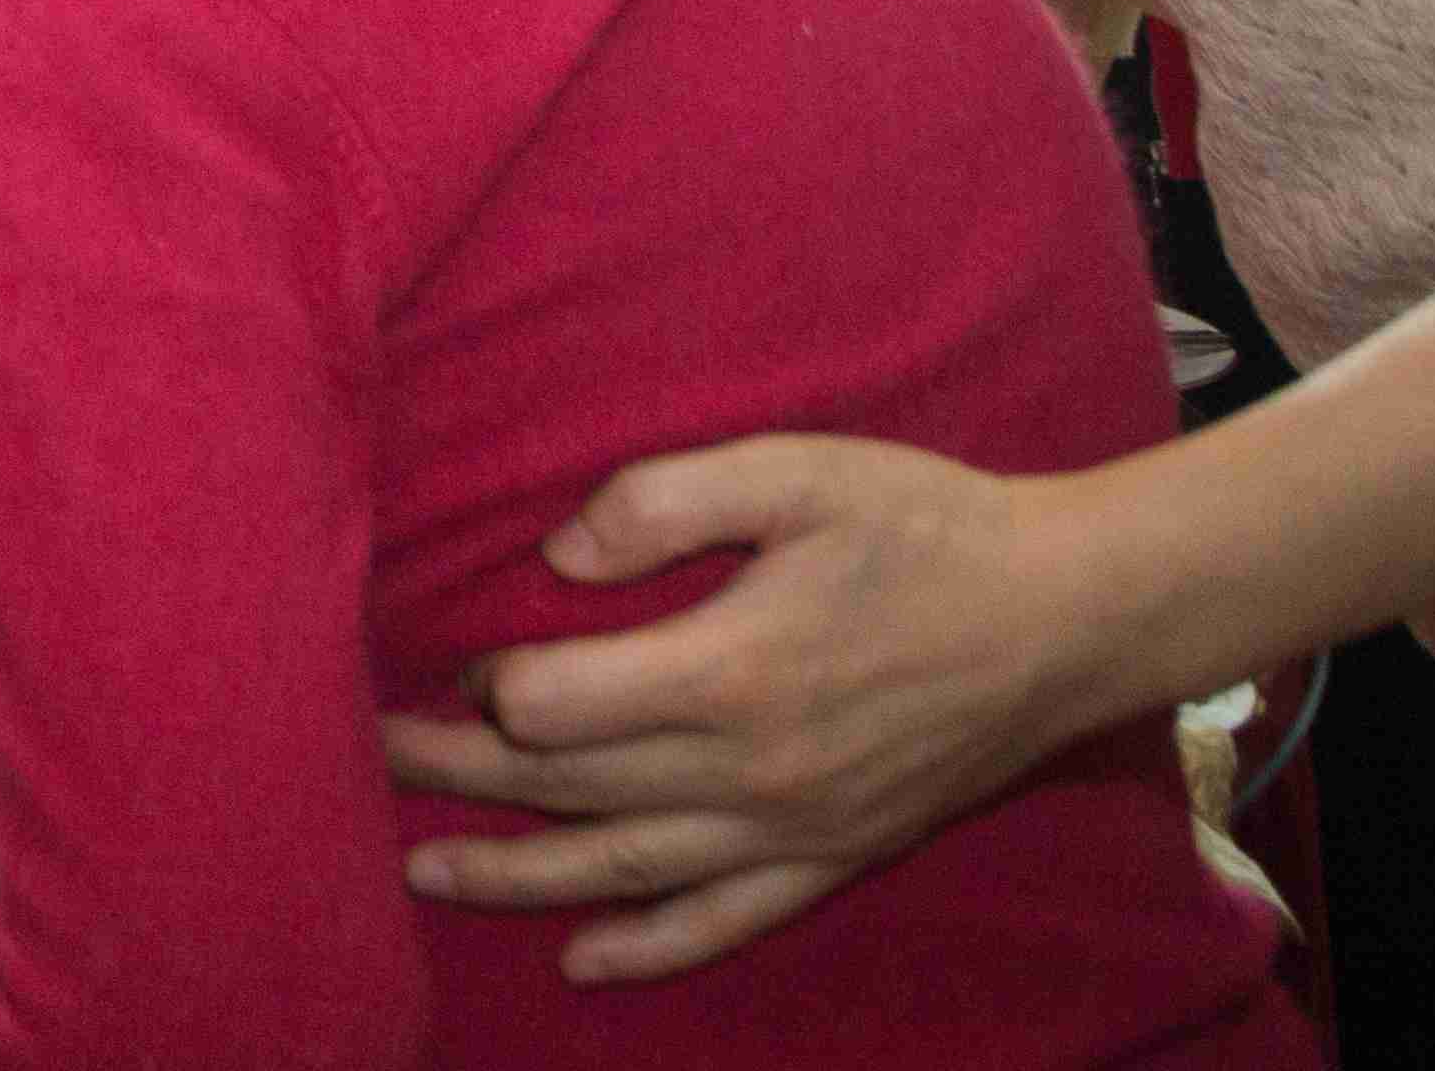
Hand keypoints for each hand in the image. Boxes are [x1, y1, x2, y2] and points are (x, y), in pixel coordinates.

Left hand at [381, 436, 1096, 982]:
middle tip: (363, 759)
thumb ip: (662, 499)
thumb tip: (558, 556)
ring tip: (422, 870)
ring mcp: (796, 829)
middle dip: (457, 773)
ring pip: (622, 868)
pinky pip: (727, 922)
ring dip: (514, 875)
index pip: (556, 709)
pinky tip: (583, 962)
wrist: (1071, 614)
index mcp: (732, 672)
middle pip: (566, 788)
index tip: (466, 654)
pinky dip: (649, 947)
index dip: (492, 685)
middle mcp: (754, 772)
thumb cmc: (926, 526)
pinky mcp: (836, 857)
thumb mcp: (796, 472)